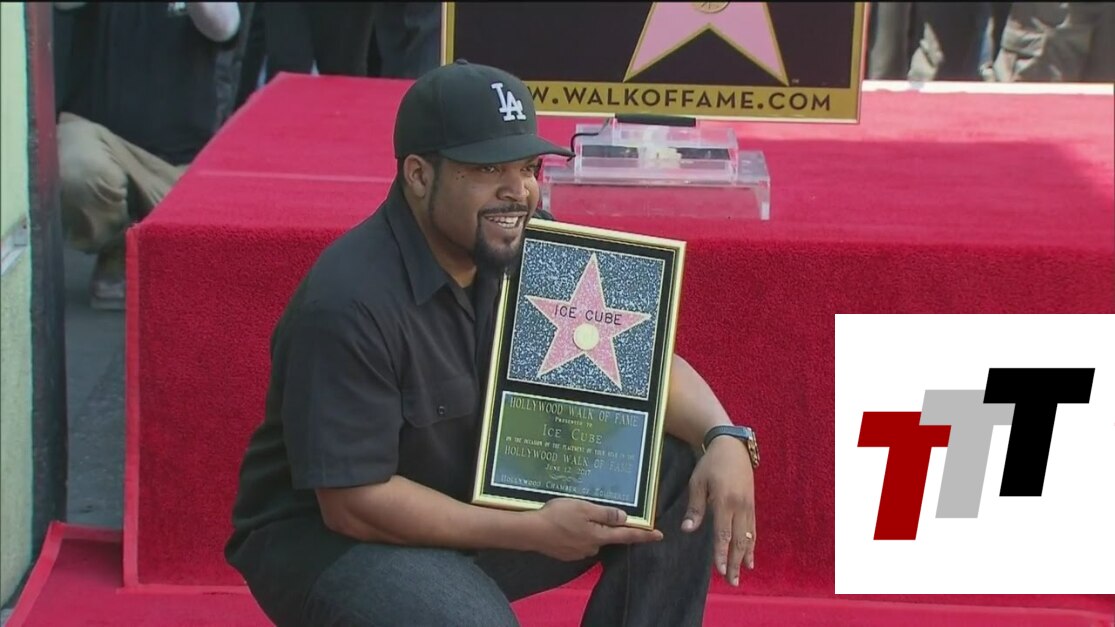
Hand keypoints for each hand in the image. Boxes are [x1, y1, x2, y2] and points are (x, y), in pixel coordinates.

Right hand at [529, 498, 663, 560]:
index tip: (659, 535)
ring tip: (574, 515)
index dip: (644, 534)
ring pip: (591, 538)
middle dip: (606, 526)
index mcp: (599, 535)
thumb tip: (625, 518)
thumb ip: (606, 514)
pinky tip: (565, 524)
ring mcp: (578, 552)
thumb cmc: (558, 515)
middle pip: (608, 536)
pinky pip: (578, 542)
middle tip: (594, 511)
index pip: (627, 535)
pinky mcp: (566, 553)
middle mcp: (592, 547)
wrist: (530, 531)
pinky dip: (576, 533)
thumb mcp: (584, 509)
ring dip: (589, 529)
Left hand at [681, 436, 755, 586]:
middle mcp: (740, 506)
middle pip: (738, 540)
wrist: (732, 447)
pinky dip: (752, 545)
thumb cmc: (710, 464)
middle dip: (735, 562)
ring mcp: (748, 506)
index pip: (723, 533)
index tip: (720, 571)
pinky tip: (751, 558)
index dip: (721, 553)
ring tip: (743, 575)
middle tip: (733, 582)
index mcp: (724, 501)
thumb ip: (695, 507)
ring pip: (748, 537)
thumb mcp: (697, 482)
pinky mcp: (752, 505)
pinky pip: (753, 529)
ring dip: (745, 557)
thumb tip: (688, 529)